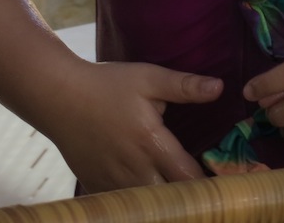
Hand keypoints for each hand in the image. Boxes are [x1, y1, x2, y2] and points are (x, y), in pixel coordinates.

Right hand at [46, 60, 222, 191]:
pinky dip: (140, 203)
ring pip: (147, 206)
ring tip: (182, 194)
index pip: (188, 178)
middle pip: (169, 200)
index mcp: (151, 144)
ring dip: (165, 201)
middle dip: (190, 198)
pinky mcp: (96, 186)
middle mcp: (133, 170)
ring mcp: (112, 183)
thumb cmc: (106, 85)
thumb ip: (184, 86)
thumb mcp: (148, 77)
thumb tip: (220, 88)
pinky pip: (123, 205)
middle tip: (206, 191)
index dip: (209, 183)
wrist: (58, 97)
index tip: (225, 182)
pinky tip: (151, 195)